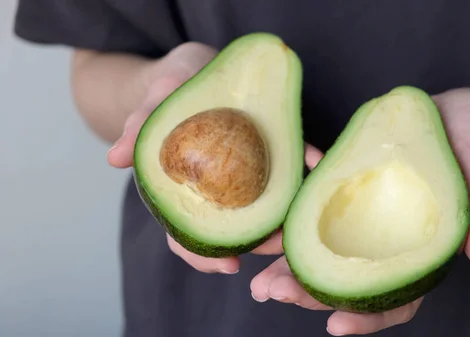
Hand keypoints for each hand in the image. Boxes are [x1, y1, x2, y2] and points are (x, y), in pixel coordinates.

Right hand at [106, 42, 288, 273]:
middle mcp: (219, 190)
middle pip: (236, 229)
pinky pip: (289, 164)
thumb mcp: (155, 102)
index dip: (204, 255)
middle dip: (260, 242)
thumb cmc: (173, 90)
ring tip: (302, 216)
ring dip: (286, 214)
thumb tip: (115, 158)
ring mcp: (247, 172)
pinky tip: (316, 164)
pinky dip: (303, 165)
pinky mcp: (271, 150)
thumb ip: (139, 128)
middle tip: (282, 244)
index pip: (188, 237)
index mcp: (185, 192)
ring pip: (267, 206)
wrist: (201, 68)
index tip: (229, 266)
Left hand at [250, 88, 469, 334]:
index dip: (369, 318)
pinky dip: (294, 213)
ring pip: (323, 251)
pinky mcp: (347, 190)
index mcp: (421, 252)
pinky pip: (317, 207)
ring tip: (256, 273)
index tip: (335, 325)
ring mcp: (363, 218)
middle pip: (347, 282)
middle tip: (272, 293)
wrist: (454, 112)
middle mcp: (386, 243)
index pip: (396, 300)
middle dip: (308, 292)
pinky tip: (270, 214)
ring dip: (289, 262)